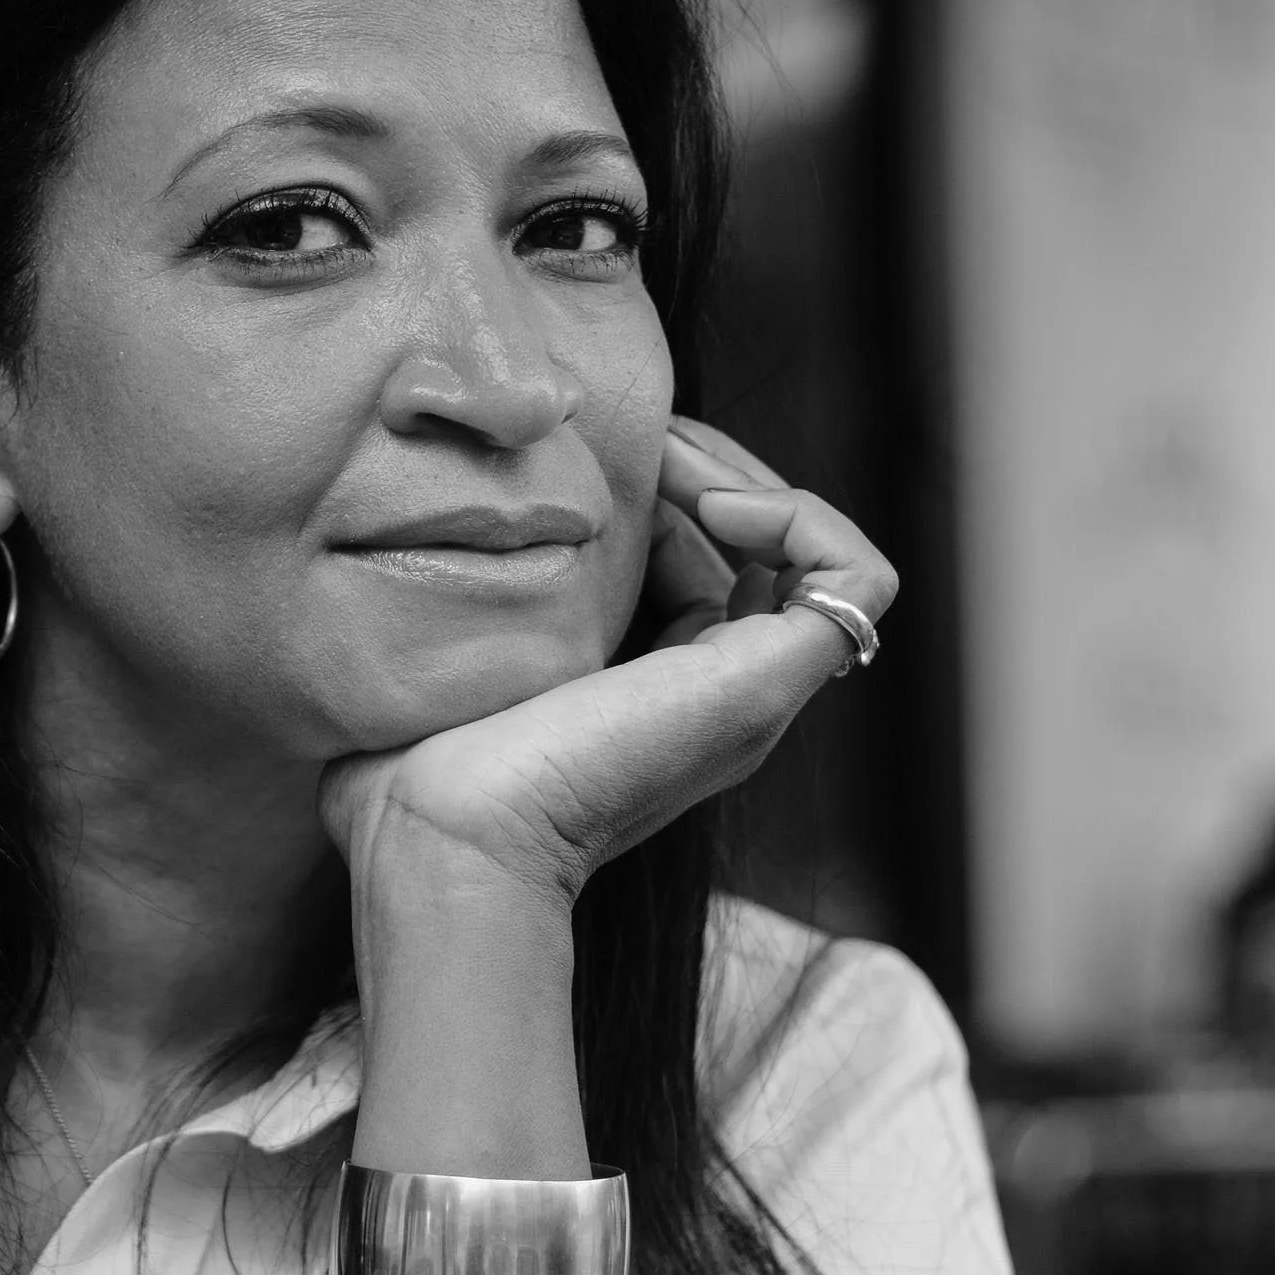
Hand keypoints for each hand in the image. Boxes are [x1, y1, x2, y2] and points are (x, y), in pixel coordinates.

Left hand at [319, 417, 895, 923]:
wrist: (444, 830)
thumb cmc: (417, 763)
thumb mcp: (459, 649)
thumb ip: (479, 603)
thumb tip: (458, 528)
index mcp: (644, 690)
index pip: (695, 558)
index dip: (663, 490)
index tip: (599, 463)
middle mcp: (710, 693)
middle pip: (755, 548)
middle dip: (707, 468)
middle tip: (643, 444)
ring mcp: (748, 691)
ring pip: (809, 553)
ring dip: (749, 478)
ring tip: (672, 462)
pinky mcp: (770, 684)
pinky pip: (857, 577)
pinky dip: (802, 517)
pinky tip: (716, 504)